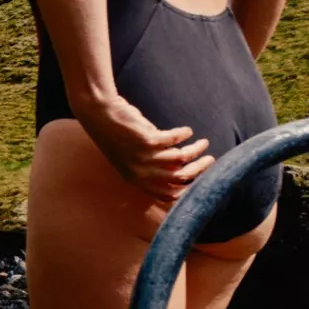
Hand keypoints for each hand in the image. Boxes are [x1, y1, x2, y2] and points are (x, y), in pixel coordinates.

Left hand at [81, 98, 212, 201]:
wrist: (98, 113)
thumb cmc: (116, 134)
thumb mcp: (132, 157)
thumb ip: (152, 166)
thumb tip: (180, 169)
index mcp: (135, 180)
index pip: (168, 195)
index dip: (188, 189)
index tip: (201, 180)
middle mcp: (139, 172)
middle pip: (181, 178)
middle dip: (200, 169)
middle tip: (211, 159)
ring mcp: (143, 157)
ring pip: (182, 158)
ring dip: (197, 149)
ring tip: (204, 142)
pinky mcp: (147, 140)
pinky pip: (175, 140)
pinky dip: (184, 134)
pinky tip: (187, 130)